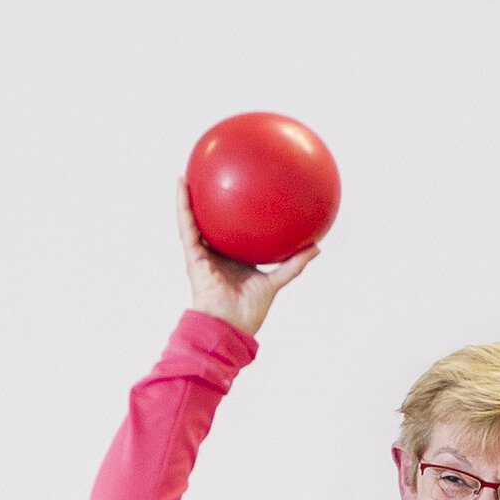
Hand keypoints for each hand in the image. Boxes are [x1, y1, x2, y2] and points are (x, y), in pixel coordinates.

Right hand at [177, 179, 319, 338]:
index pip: (230, 233)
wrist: (229, 326)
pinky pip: (186, 226)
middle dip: (206, 204)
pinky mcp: (193, 256)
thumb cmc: (249, 312)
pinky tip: (181, 185)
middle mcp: (214, 255)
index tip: (236, 194)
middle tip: (212, 178)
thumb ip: (293, 264)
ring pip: (192, 221)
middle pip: (209, 225)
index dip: (231, 216)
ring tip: (187, 173)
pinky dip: (182, 206)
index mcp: (231, 260)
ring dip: (187, 198)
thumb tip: (317, 246)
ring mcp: (201, 255)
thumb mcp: (275, 282)